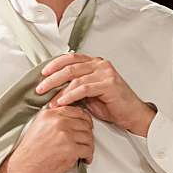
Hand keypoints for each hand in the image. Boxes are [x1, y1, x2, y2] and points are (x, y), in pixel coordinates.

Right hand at [0, 106, 93, 172]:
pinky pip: (88, 150)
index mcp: (50, 114)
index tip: (86, 126)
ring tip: (85, 151)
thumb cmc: (29, 152)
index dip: (84, 120)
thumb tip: (70, 120)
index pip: (76, 111)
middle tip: (86, 141)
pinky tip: (84, 158)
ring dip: (88, 146)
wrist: (22, 168)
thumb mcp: (38, 126)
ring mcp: (65, 135)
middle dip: (87, 134)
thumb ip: (53, 119)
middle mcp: (58, 122)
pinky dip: (88, 156)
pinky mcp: (70, 149)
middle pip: (85, 124)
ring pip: (88, 137)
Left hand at [36, 53, 155, 136]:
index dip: (55, 64)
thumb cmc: (113, 105)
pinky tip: (62, 101)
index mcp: (95, 63)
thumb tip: (55, 89)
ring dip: (59, 90)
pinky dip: (70, 95)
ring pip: (75, 77)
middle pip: (70, 67)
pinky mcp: (108, 84)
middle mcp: (100, 64)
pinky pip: (84, 88)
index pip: (70, 58)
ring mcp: (105, 73)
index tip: (42, 73)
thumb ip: (75, 87)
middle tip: (40, 88)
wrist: (132, 114)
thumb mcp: (90, 93)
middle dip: (52, 78)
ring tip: (50, 100)